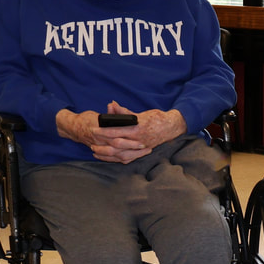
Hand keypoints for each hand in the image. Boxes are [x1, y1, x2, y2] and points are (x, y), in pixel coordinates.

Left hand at [55, 101, 186, 163]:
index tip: (93, 130)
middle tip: (91, 141)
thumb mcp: (141, 113)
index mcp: (138, 128)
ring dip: (106, 154)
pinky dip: (115, 159)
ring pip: (120, 154)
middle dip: (102, 143)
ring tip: (95, 151)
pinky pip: (127, 159)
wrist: (172, 127)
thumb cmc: (157, 118)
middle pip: (116, 144)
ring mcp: (140, 148)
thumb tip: (112, 105)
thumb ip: (124, 111)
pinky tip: (107, 158)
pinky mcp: (142, 152)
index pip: (117, 131)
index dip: (104, 131)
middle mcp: (139, 140)